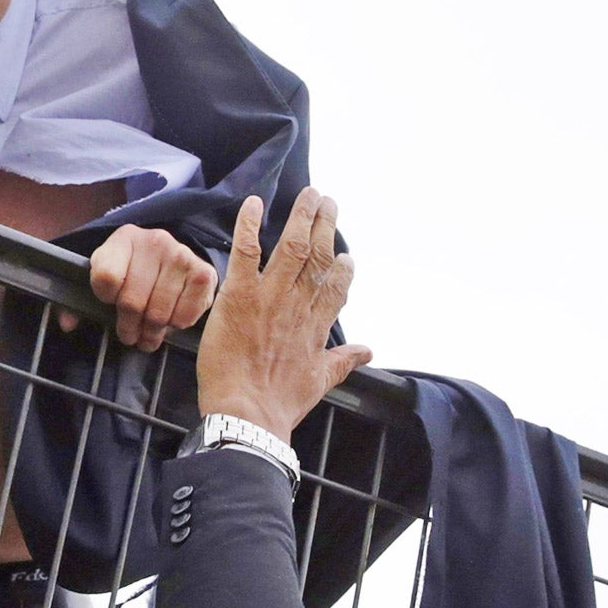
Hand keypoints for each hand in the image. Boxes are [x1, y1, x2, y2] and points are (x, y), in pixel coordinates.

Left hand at [65, 225, 216, 351]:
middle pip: (132, 301)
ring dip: (151, 332)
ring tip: (148, 335)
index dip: (105, 298)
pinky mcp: (203, 273)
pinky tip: (171, 319)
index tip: (110, 303)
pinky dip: (176, 325)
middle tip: (130, 336)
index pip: (105, 278)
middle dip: (128, 326)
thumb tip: (67, 323)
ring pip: (157, 312)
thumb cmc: (132, 271)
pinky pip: (184, 315)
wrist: (173, 258)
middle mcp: (154, 242)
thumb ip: (79, 300)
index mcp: (123, 239)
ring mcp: (181, 255)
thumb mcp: (104, 277)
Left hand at [193, 189, 370, 441]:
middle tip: (328, 202)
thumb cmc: (280, 403)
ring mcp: (270, 297)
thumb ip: (343, 362)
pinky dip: (250, 224)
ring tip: (309, 194)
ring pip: (291, 247)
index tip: (345, 254)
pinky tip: (254, 204)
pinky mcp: (239, 295)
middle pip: (318, 256)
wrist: (248, 413)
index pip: (335, 285)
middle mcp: (298, 305)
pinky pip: (247, 252)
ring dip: (301, 217)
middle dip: (325, 225)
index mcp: (317, 325)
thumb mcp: (319, 382)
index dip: (341, 267)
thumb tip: (368, 352)